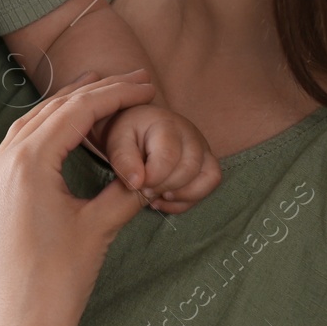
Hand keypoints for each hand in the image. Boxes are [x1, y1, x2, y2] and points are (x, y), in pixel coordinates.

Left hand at [0, 70, 154, 325]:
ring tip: (95, 96)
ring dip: (62, 111)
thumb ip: (125, 191)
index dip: (114, 93)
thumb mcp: (98, 228)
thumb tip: (146, 173)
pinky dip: (42, 136)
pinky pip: (14, 153)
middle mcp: (2, 165)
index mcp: (28, 163)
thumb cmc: (58, 282)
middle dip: (90, 93)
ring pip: (27, 129)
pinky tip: (59, 140)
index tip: (145, 82)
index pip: (76, 112)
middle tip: (128, 79)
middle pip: (49, 112)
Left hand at [100, 103, 221, 213]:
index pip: (168, 156)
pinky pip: (210, 184)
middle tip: (144, 191)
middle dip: (165, 187)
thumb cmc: (128, 133)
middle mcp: (190, 134)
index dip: (153, 178)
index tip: (136, 185)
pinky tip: (164, 200)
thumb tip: (136, 184)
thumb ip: (122, 159)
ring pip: (209, 177)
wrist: (139, 127)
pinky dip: (188, 200)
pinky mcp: (207, 161)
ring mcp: (203, 148)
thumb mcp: (117, 141)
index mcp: (166, 124)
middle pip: (190, 168)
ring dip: (182, 195)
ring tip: (156, 197)